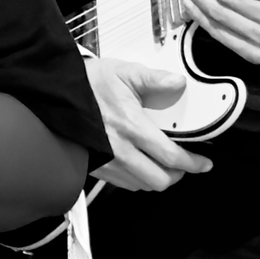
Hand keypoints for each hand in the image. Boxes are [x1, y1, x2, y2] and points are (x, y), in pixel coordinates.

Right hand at [86, 54, 211, 193]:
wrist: (55, 97)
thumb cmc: (87, 84)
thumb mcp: (123, 73)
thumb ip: (154, 79)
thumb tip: (179, 83)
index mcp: (132, 126)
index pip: (171, 156)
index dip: (193, 164)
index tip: (204, 163)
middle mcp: (121, 150)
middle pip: (160, 180)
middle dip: (177, 175)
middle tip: (184, 164)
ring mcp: (108, 162)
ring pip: (143, 185)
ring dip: (158, 178)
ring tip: (163, 165)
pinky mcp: (97, 168)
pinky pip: (125, 184)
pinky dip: (139, 179)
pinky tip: (142, 165)